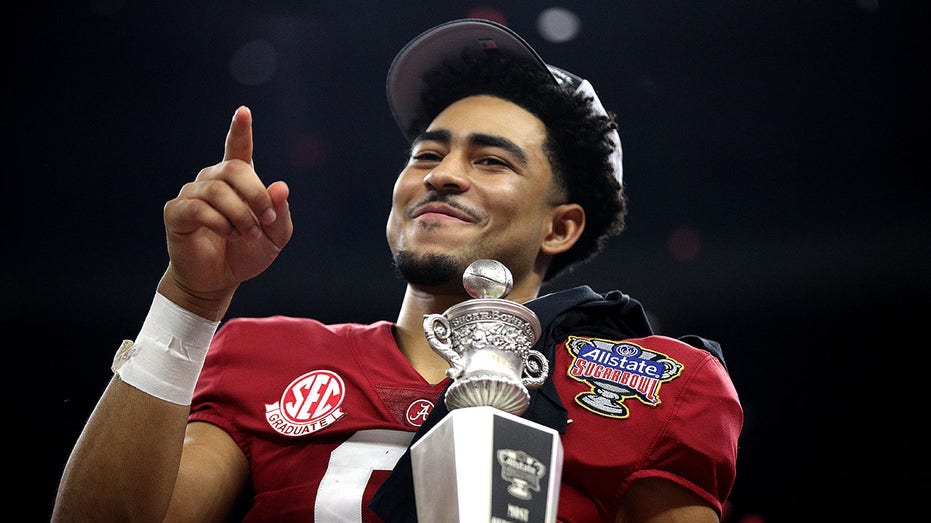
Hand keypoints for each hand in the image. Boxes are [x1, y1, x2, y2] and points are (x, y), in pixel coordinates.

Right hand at [159, 106, 292, 318]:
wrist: (219, 281)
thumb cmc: (246, 253)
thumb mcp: (275, 236)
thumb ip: (279, 212)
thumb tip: (281, 187)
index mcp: (237, 181)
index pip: (238, 149)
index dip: (240, 130)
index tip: (243, 112)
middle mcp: (212, 180)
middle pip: (235, 169)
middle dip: (256, 194)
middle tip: (265, 219)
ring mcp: (192, 194)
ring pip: (218, 191)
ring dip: (240, 215)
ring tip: (247, 233)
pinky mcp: (177, 212)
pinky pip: (198, 208)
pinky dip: (220, 223)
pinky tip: (228, 234)